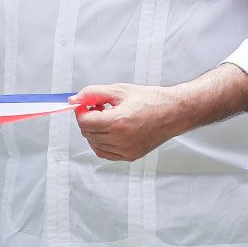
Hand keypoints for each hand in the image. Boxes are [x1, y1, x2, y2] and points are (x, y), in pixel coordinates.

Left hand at [73, 82, 188, 161]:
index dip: (81, 111)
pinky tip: (110, 131)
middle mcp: (121, 139)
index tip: (85, 105)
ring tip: (109, 118)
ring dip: (95, 131)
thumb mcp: (120, 90)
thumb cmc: (151, 100)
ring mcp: (126, 150)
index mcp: (118, 122)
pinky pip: (105, 153)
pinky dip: (102, 143)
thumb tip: (74, 99)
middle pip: (87, 133)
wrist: (174, 112)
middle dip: (88, 119)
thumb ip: (93, 93)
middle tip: (99, 108)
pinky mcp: (130, 156)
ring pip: (95, 144)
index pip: (84, 122)